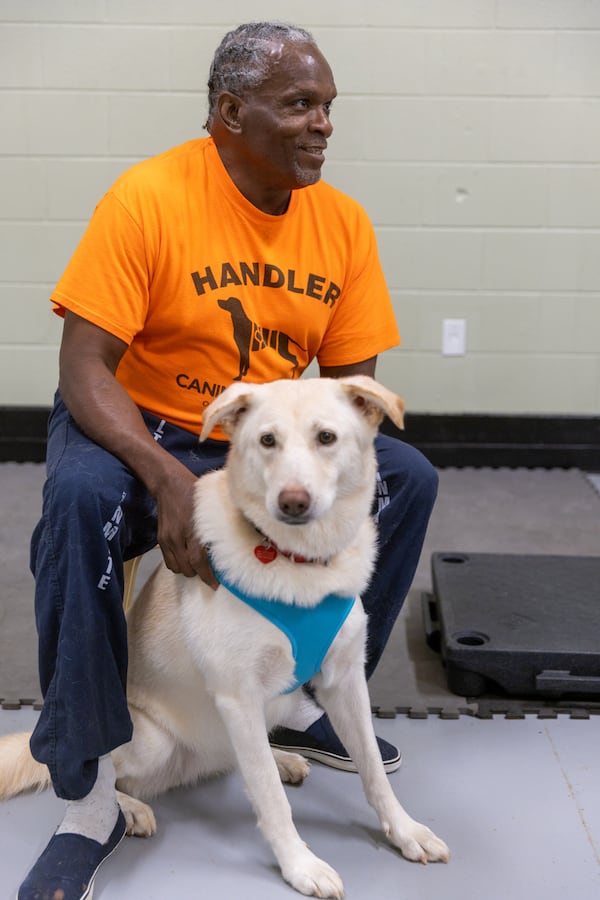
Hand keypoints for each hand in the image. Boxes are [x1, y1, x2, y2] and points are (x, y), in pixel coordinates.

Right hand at [155, 466, 218, 588]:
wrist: (169, 484)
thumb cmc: (195, 493)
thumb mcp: (212, 507)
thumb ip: (222, 523)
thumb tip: (246, 533)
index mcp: (193, 529)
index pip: (199, 561)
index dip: (208, 575)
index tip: (216, 584)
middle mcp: (178, 537)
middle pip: (188, 568)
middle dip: (199, 574)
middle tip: (210, 574)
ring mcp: (168, 539)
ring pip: (177, 567)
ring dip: (188, 570)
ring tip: (198, 567)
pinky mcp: (161, 540)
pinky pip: (168, 562)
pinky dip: (178, 565)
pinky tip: (186, 559)